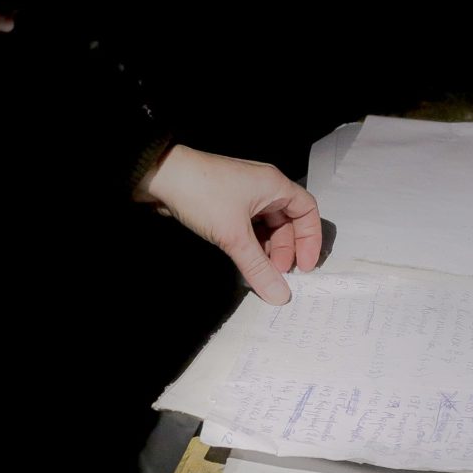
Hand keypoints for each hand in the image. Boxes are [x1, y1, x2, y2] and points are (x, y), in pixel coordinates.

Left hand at [136, 145, 321, 304]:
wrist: (162, 177)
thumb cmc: (202, 193)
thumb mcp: (234, 236)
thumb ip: (258, 268)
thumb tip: (279, 295)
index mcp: (274, 185)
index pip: (307, 211)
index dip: (310, 240)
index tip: (305, 265)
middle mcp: (263, 188)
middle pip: (287, 223)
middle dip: (285, 251)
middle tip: (278, 274)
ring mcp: (244, 196)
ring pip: (266, 227)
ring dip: (267, 251)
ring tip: (261, 272)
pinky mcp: (226, 205)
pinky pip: (248, 228)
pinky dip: (250, 246)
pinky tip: (245, 262)